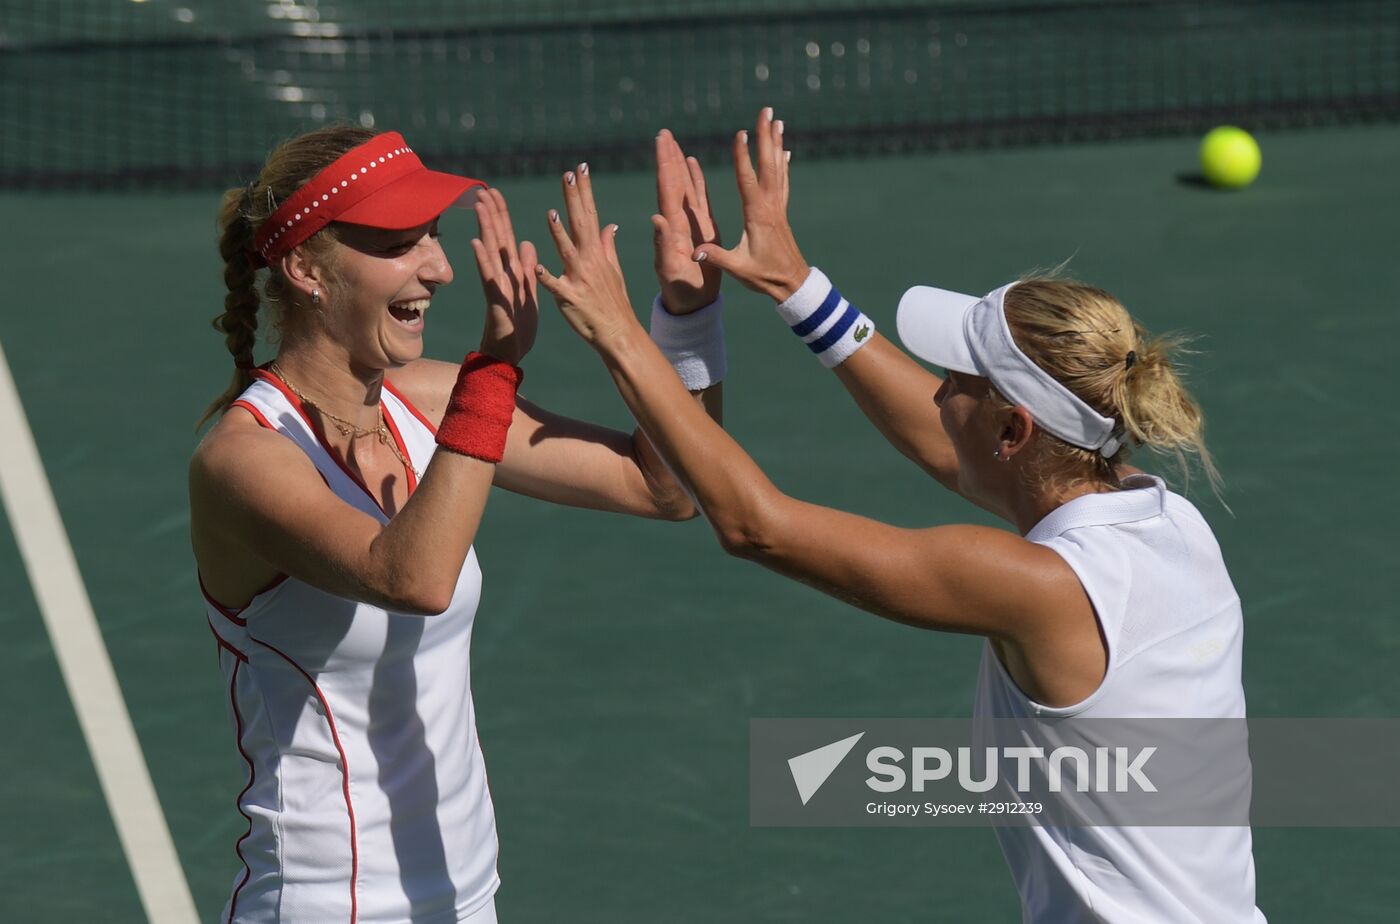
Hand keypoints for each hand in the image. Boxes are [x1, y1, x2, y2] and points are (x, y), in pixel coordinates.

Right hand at [472, 188, 538, 364]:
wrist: (511, 352)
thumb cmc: (518, 325)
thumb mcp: (529, 291)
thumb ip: (527, 268)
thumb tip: (528, 243)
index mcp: (513, 272)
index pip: (506, 237)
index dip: (501, 214)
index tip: (494, 192)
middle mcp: (501, 275)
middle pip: (496, 238)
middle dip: (490, 213)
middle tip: (482, 189)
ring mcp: (497, 286)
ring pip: (490, 252)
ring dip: (485, 228)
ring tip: (478, 206)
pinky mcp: (496, 300)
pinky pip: (489, 278)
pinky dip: (483, 261)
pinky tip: (476, 244)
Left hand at [534, 164, 636, 352]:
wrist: (618, 332)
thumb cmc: (614, 303)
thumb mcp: (613, 271)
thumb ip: (607, 246)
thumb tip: (609, 225)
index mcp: (596, 253)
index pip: (589, 214)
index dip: (584, 191)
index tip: (580, 168)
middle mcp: (589, 262)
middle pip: (579, 224)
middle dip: (574, 199)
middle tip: (568, 175)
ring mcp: (579, 279)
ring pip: (566, 251)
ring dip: (559, 233)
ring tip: (551, 212)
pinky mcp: (569, 298)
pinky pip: (555, 286)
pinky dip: (547, 277)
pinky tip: (536, 267)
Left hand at [653, 130, 720, 313]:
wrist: (693, 305)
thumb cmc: (682, 292)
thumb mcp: (670, 270)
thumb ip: (663, 245)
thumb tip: (656, 217)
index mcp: (673, 228)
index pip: (667, 189)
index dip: (665, 164)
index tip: (660, 142)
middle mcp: (680, 221)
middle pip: (673, 183)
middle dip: (668, 157)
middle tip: (663, 132)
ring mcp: (691, 223)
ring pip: (684, 187)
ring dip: (678, 164)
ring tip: (672, 141)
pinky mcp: (703, 228)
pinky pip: (697, 198)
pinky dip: (694, 180)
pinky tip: (691, 163)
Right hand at [691, 107, 809, 302]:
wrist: (793, 283)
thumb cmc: (764, 277)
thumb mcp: (738, 269)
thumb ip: (716, 257)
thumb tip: (693, 251)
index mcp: (757, 215)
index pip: (748, 180)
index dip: (743, 156)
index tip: (741, 133)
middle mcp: (770, 206)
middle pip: (768, 164)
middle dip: (766, 136)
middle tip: (767, 110)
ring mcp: (778, 207)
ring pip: (778, 168)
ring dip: (776, 143)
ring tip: (777, 120)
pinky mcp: (781, 212)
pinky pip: (783, 181)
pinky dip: (783, 164)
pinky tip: (786, 151)